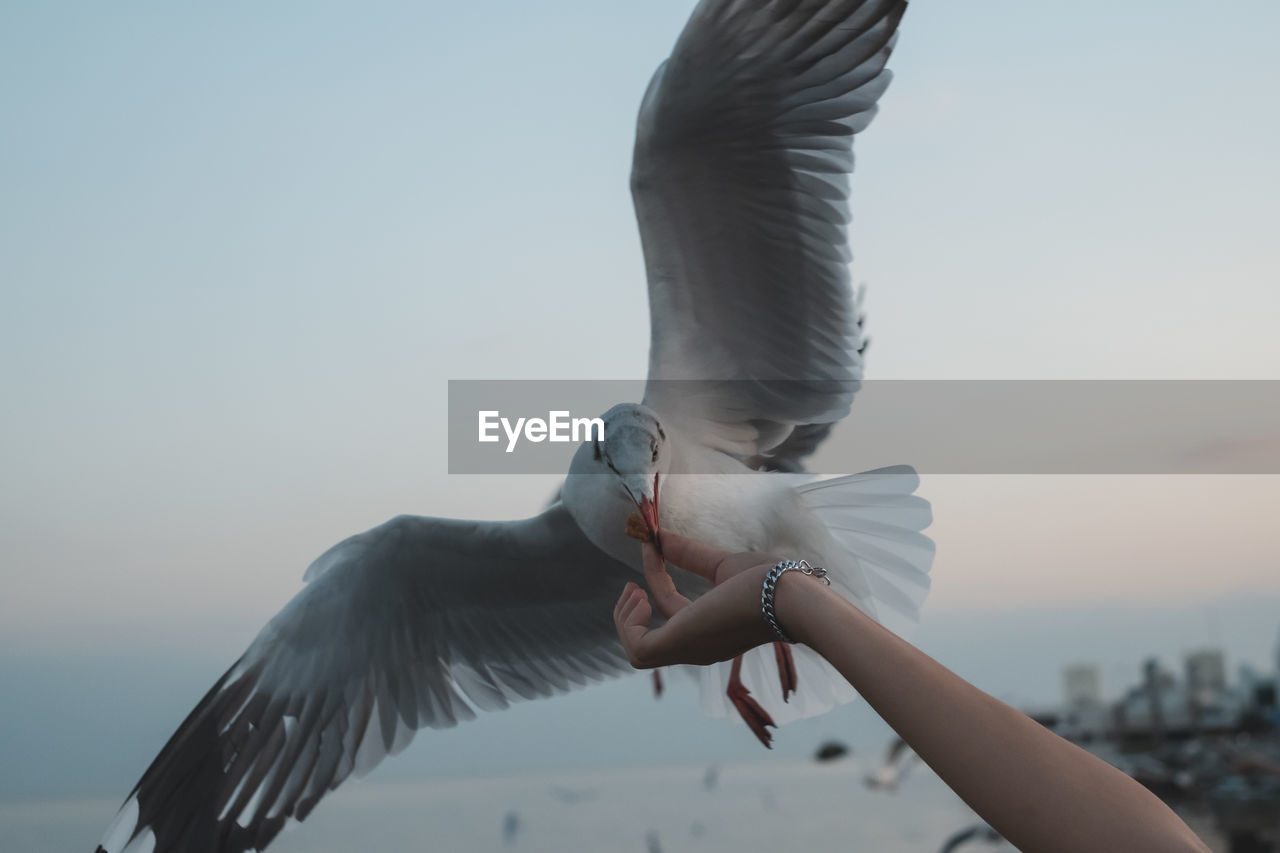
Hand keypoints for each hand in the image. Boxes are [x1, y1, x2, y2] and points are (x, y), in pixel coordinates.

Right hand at [612, 530, 788, 667]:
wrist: (786, 596)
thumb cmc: (768, 583)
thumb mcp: (722, 565)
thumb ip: (690, 555)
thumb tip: (660, 536)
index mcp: (710, 630)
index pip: (671, 610)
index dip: (656, 578)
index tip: (651, 546)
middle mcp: (697, 647)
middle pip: (650, 635)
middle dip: (632, 605)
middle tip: (636, 576)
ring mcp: (688, 649)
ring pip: (640, 650)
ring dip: (626, 619)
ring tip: (635, 589)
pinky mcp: (680, 643)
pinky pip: (639, 650)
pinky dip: (629, 626)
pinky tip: (641, 595)